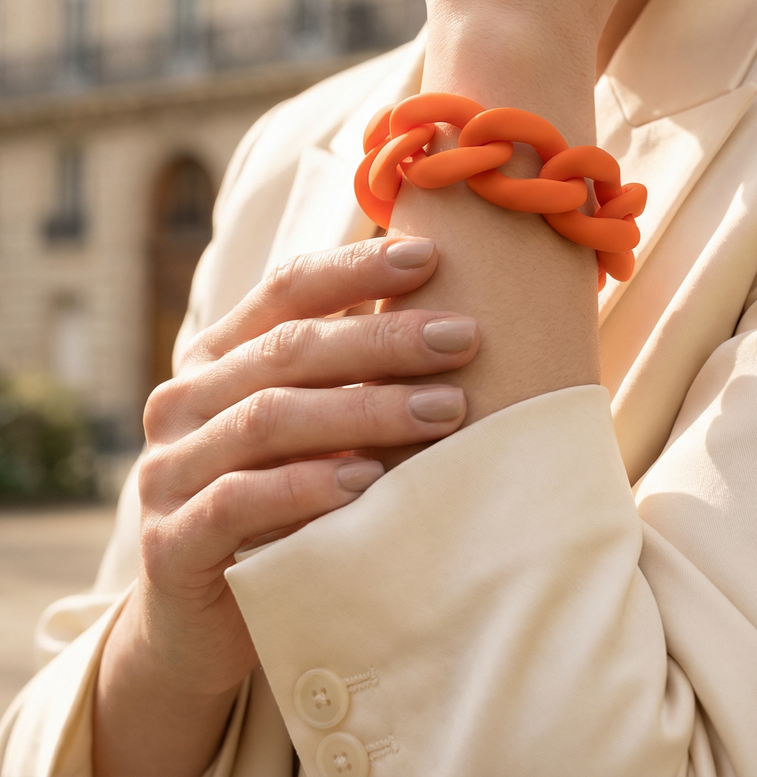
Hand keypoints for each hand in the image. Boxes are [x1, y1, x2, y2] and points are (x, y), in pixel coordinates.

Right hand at [95, 237, 478, 776]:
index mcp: (215, 356)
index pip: (287, 288)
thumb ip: (349, 372)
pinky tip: (369, 481)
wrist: (202, 624)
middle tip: (464, 338)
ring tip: (445, 410)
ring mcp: (168, 470)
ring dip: (364, 409)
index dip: (356, 267)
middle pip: (289, 349)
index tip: (430, 257)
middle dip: (384, 338)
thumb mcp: (310, 428)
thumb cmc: (279, 504)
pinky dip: (307, 486)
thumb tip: (448, 310)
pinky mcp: (170, 541)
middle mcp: (182, 400)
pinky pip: (239, 500)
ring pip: (269, 418)